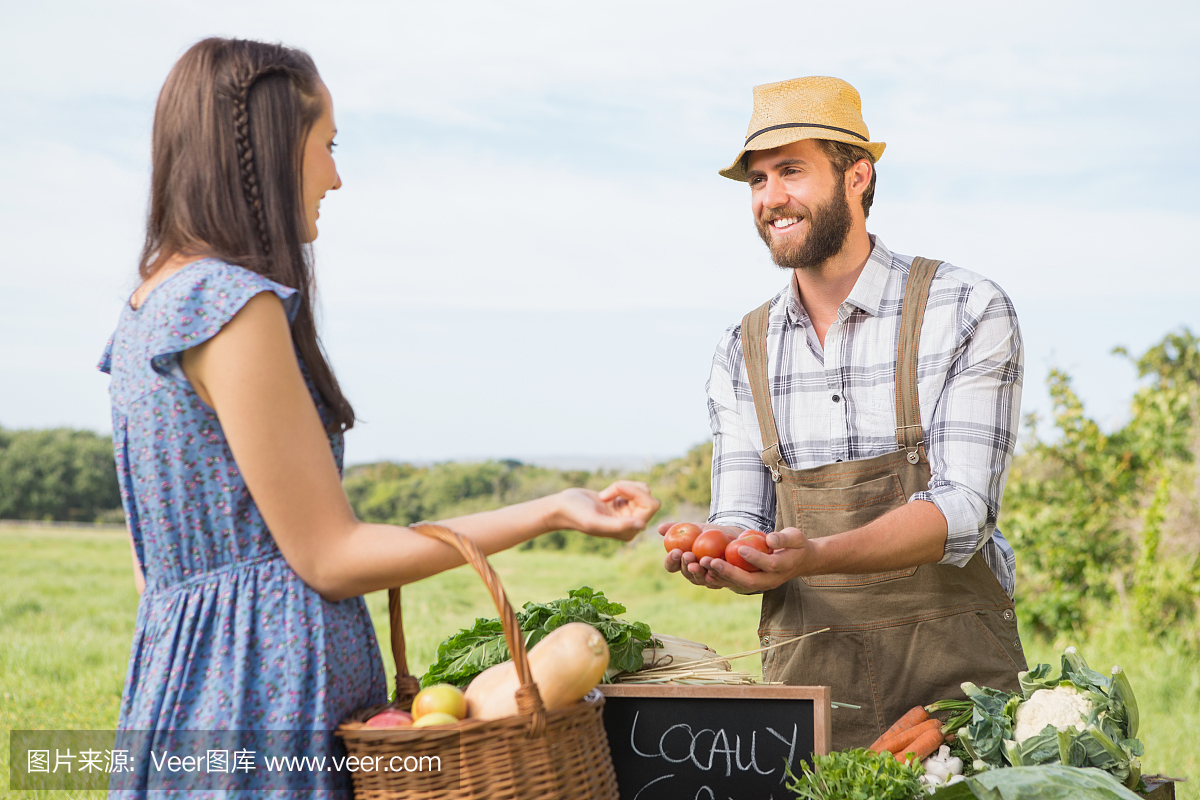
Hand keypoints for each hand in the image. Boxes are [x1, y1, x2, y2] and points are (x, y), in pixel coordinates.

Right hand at [552, 481, 659, 540]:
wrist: (563, 506)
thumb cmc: (575, 514)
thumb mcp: (594, 521)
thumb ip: (618, 525)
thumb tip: (642, 526)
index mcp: (629, 532)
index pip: (650, 506)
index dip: (636, 493)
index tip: (615, 489)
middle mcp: (631, 525)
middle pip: (649, 498)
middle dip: (630, 488)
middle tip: (609, 491)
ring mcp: (628, 514)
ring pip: (643, 491)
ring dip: (623, 486)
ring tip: (605, 494)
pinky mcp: (623, 504)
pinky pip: (635, 489)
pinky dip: (621, 486)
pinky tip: (605, 495)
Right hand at [660, 522, 743, 589]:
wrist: (731, 536)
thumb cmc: (708, 533)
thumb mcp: (693, 527)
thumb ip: (677, 527)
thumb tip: (660, 528)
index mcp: (682, 563)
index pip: (671, 565)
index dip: (671, 561)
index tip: (675, 551)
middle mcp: (692, 573)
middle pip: (686, 573)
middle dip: (685, 564)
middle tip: (688, 555)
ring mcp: (706, 579)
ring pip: (700, 579)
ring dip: (699, 571)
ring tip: (700, 561)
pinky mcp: (721, 581)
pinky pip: (717, 581)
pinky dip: (715, 575)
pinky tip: (715, 567)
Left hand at [691, 527, 814, 593]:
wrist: (800, 561)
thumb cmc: (796, 544)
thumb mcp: (796, 536)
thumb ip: (784, 537)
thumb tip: (769, 539)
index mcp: (784, 566)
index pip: (769, 564)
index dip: (754, 558)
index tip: (739, 548)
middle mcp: (772, 580)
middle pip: (749, 581)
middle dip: (728, 572)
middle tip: (711, 561)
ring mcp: (762, 584)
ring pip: (739, 585)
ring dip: (720, 577)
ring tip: (702, 565)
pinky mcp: (752, 584)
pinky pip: (735, 584)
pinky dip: (720, 579)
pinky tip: (704, 571)